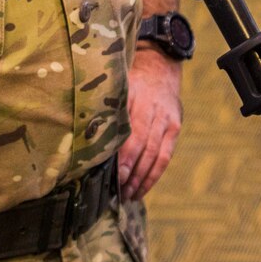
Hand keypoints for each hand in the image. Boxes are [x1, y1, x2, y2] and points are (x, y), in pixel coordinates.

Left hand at [118, 45, 181, 200]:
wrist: (160, 65)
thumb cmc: (131, 79)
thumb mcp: (118, 86)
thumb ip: (106, 109)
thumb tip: (86, 137)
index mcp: (138, 100)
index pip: (133, 134)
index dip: (125, 157)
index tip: (116, 176)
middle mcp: (156, 111)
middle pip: (145, 147)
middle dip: (132, 172)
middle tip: (119, 192)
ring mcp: (168, 121)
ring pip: (156, 155)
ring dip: (142, 178)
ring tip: (128, 195)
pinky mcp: (175, 128)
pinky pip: (166, 156)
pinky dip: (154, 175)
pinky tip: (142, 188)